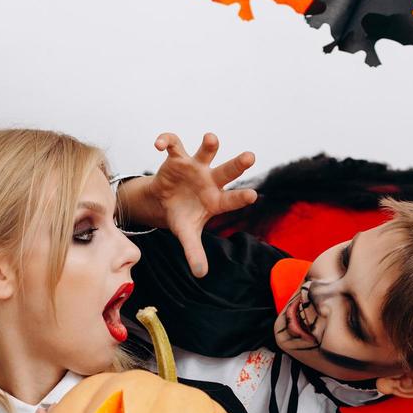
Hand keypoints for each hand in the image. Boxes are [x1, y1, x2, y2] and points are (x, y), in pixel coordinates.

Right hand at [138, 132, 258, 277]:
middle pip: (227, 171)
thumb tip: (200, 274)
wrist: (166, 201)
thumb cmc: (183, 216)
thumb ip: (195, 252)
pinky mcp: (178, 158)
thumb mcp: (188, 234)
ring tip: (211, 138)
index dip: (241, 198)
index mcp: (216, 200)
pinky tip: (159, 144)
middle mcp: (210, 180)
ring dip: (209, 145)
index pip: (231, 199)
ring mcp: (195, 167)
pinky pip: (174, 145)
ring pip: (205, 152)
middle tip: (251, 157)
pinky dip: (167, 140)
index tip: (253, 196)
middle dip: (238, 164)